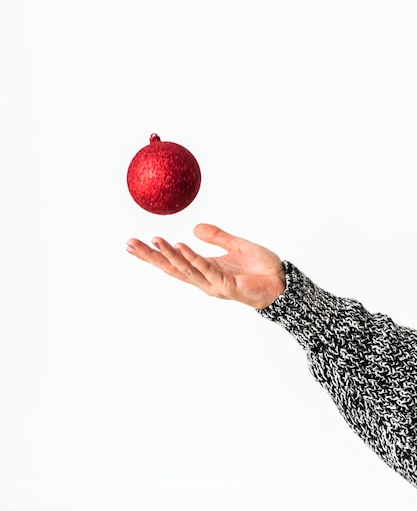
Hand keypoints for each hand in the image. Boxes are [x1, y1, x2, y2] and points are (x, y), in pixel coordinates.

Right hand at [126, 223, 285, 309]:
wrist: (283, 282)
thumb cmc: (261, 269)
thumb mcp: (235, 246)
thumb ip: (216, 237)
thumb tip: (193, 227)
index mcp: (204, 270)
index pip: (173, 262)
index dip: (153, 255)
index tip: (132, 245)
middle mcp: (205, 280)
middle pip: (171, 268)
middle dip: (150, 257)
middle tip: (130, 243)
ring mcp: (214, 284)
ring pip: (186, 268)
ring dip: (169, 254)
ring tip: (154, 240)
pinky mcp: (227, 285)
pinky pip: (206, 269)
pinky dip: (192, 257)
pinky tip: (180, 245)